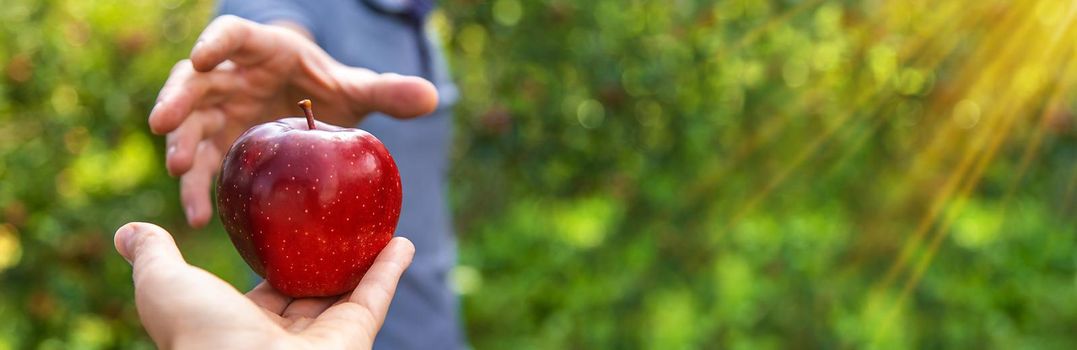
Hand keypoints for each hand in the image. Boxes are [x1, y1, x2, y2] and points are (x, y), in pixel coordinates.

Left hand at [114, 222, 414, 348]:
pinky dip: (390, 266)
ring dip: (364, 259)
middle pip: (311, 290)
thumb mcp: (165, 287)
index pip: (264, 291)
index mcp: (243, 328)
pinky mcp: (355, 333)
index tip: (284, 230)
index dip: (274, 261)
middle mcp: (286, 336)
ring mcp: (324, 336)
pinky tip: (401, 238)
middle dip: (323, 261)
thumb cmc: (200, 337)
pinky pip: (376, 293)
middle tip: (336, 223)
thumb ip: (154, 258)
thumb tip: (127, 231)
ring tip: (375, 226)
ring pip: (348, 290)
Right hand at [149, 15, 437, 227]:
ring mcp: (220, 110)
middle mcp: (232, 76)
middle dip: (178, 100)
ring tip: (179, 170)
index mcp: (263, 50)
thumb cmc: (329, 88)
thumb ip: (388, 91)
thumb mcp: (356, 88)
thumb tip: (433, 96)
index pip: (233, 36)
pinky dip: (199, 188)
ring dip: (181, 143)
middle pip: (195, 80)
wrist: (312, 107)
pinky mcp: (220, 143)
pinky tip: (200, 215)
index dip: (215, 43)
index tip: (203, 57)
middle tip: (164, 125)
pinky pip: (204, 164)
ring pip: (190, 122)